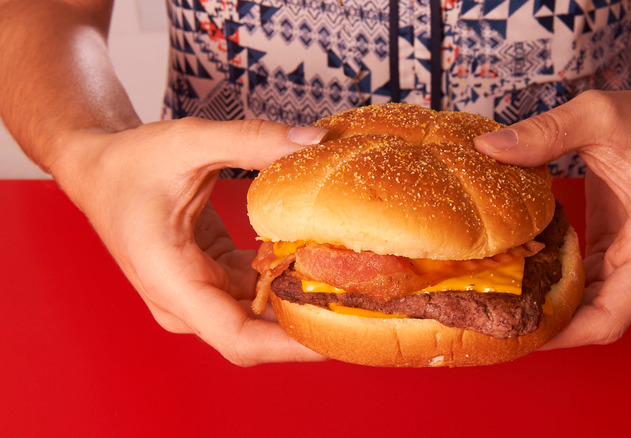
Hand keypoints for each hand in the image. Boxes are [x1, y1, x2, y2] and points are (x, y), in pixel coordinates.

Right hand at [49, 117, 327, 364]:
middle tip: (360, 305)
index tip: (335, 337)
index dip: (290, 346)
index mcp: (170, 280)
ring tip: (348, 282)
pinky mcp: (207, 281)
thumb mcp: (191, 142)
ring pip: (257, 317)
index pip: (237, 337)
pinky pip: (252, 292)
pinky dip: (283, 279)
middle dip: (306, 327)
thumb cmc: (130, 161)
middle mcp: (181, 301)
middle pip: (254, 335)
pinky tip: (314, 258)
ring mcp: (194, 295)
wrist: (98, 169)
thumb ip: (254, 140)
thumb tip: (315, 141)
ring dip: (298, 302)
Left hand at [475, 90, 630, 347]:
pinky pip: (585, 293)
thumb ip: (546, 132)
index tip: (513, 332)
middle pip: (597, 323)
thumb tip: (489, 148)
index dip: (561, 334)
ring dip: (545, 312)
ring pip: (589, 313)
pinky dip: (553, 293)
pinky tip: (514, 283)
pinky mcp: (618, 262)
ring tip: (492, 305)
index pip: (611, 317)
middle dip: (544, 327)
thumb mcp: (596, 115)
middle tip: (487, 318)